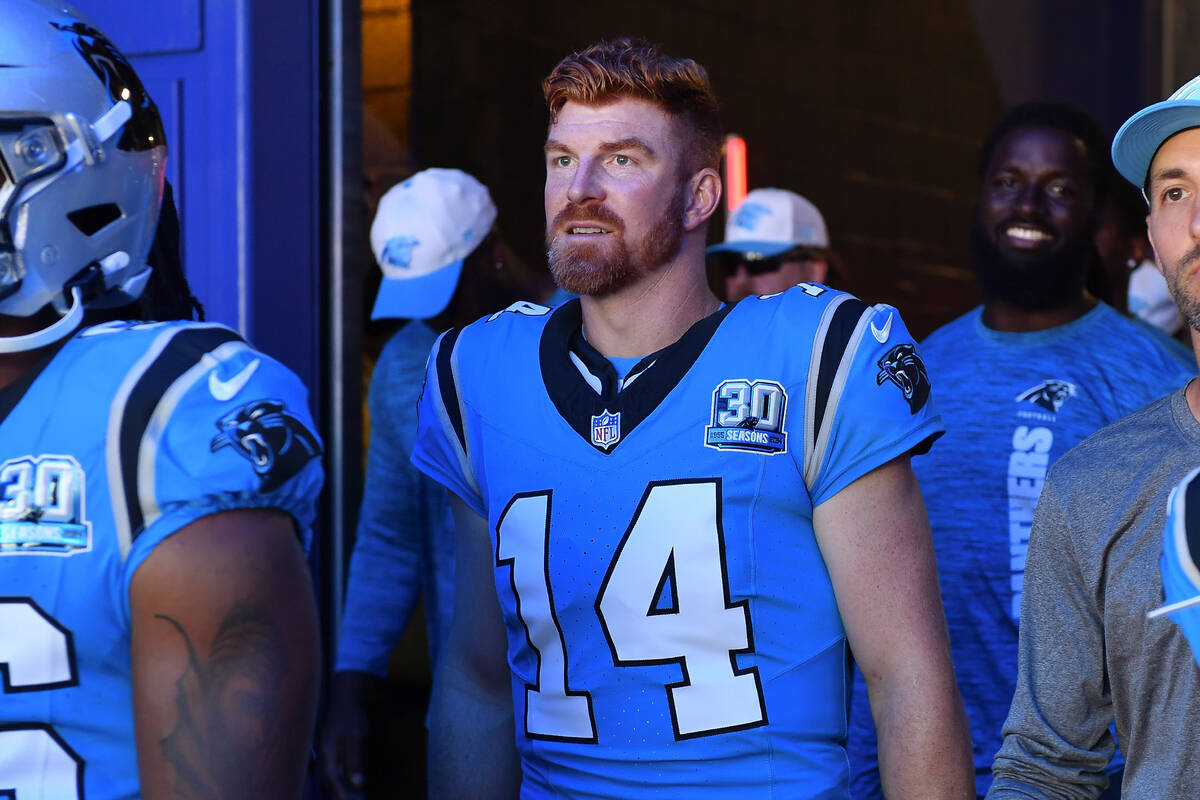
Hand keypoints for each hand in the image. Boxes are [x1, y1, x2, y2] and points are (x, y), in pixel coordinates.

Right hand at [319, 671, 383, 799]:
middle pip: (328, 781)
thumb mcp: (356, 737)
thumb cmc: (351, 716)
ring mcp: (325, 752)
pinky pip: (332, 769)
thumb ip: (355, 760)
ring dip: (337, 788)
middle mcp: (323, 755)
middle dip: (338, 794)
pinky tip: (347, 782)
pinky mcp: (330, 749)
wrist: (345, 698)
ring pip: (329, 776)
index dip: (341, 794)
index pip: (332, 780)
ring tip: (350, 797)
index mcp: (327, 753)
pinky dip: (338, 778)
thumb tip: (357, 782)